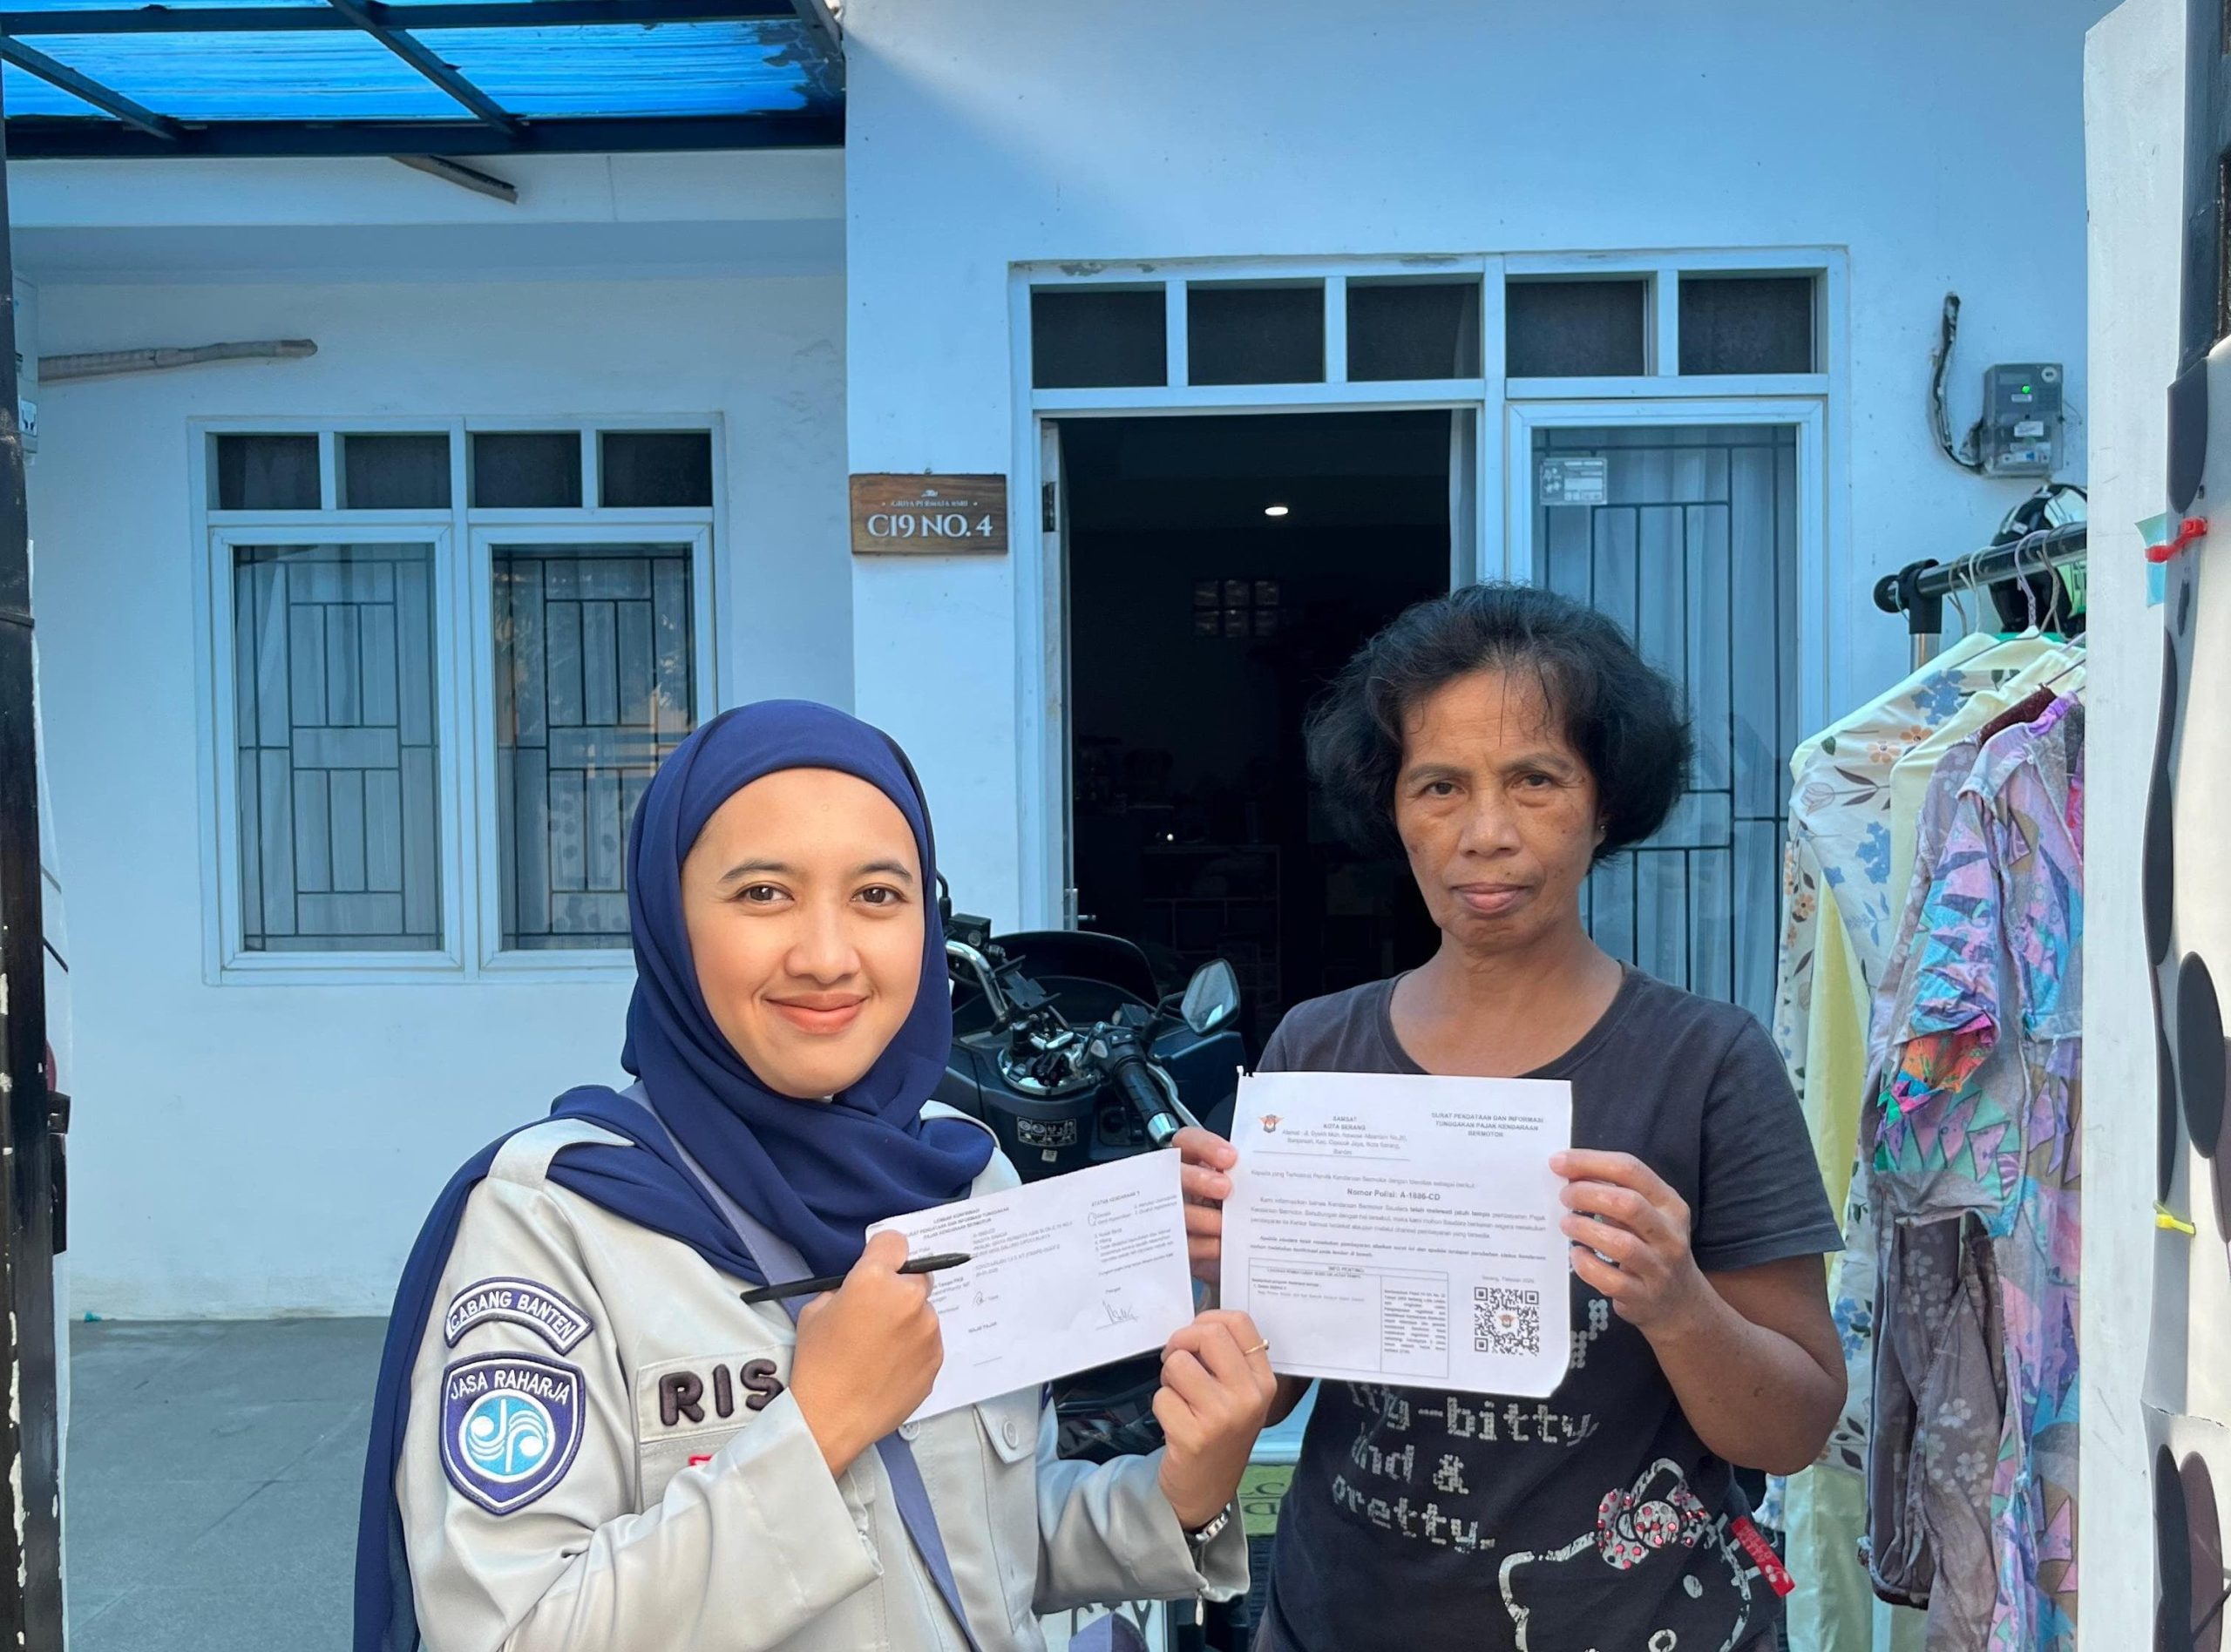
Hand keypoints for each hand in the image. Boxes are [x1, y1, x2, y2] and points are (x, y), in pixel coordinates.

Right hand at [788, 1230, 942, 1476]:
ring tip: (883, 1350)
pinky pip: (928, 1342)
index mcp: (875, 1279)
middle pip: (917, 1276)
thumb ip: (845, 1290)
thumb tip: (863, 1290)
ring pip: (924, 1312)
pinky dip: (915, 1348)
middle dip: (900, 1289)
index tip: (877, 1267)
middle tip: (878, 1315)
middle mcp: (910, 1298)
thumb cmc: (816, 1362)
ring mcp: (929, 1330)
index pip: (894, 1242)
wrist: (831, 1418)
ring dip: (909, 1321)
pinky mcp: (937, 1359)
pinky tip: (892, 1369)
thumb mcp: (815, 1311)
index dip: (883, 1253)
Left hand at [1154, 1310, 1275, 1529]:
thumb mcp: (1237, 1394)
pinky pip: (1162, 1396)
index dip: (1206, 1319)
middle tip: (1176, 1361)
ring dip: (1168, 1377)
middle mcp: (1249, 1396)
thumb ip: (1226, 1359)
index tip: (1194, 1336)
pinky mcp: (1194, 1436)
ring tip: (1179, 1397)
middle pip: (1207, 1334)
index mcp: (1263, 1380)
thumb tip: (1196, 1324)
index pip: (1238, 1321)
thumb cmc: (1219, 1431)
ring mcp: (1223, 1416)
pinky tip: (1175, 1423)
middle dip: (1180, 1342)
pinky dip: (1161, 1406)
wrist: (1206, 1488)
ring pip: (1178, 1363)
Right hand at [1174, 1126, 1236, 1286]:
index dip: (1205, 1146)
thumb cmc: (1245, 1212)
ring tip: (1224, 1225)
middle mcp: (1182, 1186)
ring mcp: (1177, 1216)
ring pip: (1177, 1211)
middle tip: (1225, 1189)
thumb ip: (1250, 1177)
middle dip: (1199, 1179)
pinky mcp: (1180, 1247)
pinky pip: (1183, 1244)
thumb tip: (1274, 1169)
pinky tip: (1221, 1246)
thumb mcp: (1247, 1189)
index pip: (1189, 1141)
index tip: (1230, 1157)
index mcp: (1197, 1163)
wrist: (1244, 1256)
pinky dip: (1202, 1245)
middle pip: (1176, 1173)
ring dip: (1200, 1217)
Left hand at [1552, 1149, 1709, 1336]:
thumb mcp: (1647, 1215)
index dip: (1591, 1162)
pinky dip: (1588, 1266)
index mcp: (1670, 1204)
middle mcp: (1669, 1234)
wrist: (1680, 1302)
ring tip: (1566, 1224)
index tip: (1558, 1162)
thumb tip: (1569, 1172)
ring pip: (1622, 1244)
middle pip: (1628, 1204)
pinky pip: (1612, 1281)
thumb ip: (1615, 1193)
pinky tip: (1576, 1255)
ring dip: (1585, 1229)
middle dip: (1587, 1194)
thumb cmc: (1652, 1247)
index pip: (1631, 1170)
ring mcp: (1659, 1268)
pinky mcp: (1643, 1297)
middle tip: (1564, 1196)